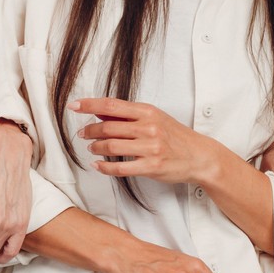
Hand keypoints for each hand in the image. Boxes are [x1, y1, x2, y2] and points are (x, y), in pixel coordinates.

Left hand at [75, 98, 214, 184]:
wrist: (200, 156)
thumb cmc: (176, 137)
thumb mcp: (155, 118)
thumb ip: (128, 116)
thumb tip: (100, 112)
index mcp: (148, 112)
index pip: (111, 105)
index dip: (89, 104)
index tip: (73, 106)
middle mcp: (148, 128)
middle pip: (107, 127)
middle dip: (90, 130)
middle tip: (83, 133)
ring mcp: (150, 148)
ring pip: (111, 146)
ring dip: (95, 147)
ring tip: (91, 148)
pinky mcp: (151, 167)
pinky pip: (120, 168)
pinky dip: (104, 167)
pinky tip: (98, 166)